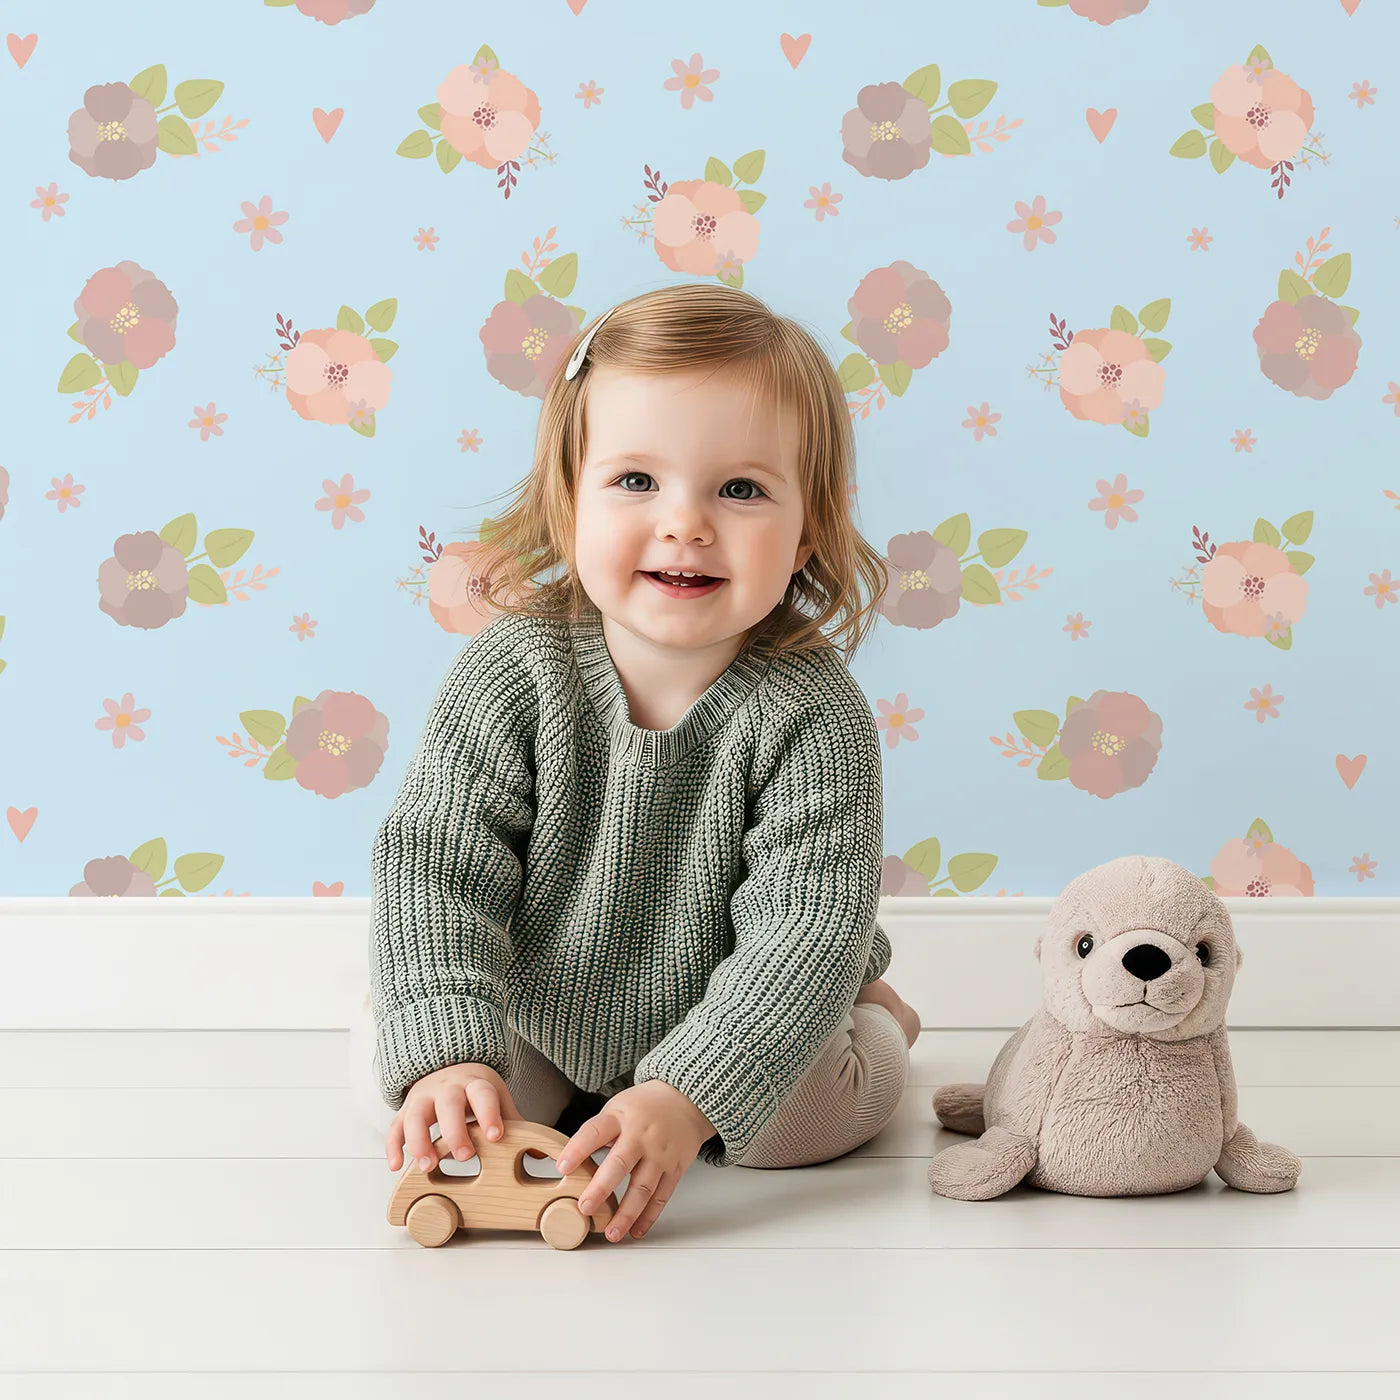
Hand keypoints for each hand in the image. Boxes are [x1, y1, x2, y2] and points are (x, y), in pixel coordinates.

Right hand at [385, 1061, 536, 1171]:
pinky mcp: (405, 1110)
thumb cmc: (476, 1091)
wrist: (447, 1066)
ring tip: (428, 1166)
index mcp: (475, 1083)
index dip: (489, 1114)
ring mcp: (423, 1098)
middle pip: (448, 1104)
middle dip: (455, 1130)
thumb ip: (514, 1124)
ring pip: (417, 1115)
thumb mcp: (496, 1099)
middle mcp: (447, 1088)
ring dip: (420, 1141)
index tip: (496, 1135)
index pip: (483, 1094)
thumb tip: (541, 1154)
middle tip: (465, 1157)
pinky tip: (398, 1166)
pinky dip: (394, 1146)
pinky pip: (395, 1127)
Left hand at [555, 1080, 715, 1243]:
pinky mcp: (675, 1168)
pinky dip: (649, 1216)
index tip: (562, 1168)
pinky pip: (661, 1196)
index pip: (595, 1133)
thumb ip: (598, 1133)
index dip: (577, 1150)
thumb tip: (571, 1162)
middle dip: (601, 1188)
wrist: (685, 1100)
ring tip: (611, 1233)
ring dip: (627, 1213)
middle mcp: (641, 1136)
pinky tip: (636, 1230)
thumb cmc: (644, 1107)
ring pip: (643, 1187)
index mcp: (621, 1118)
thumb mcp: (617, 1108)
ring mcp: (660, 1154)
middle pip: (620, 1164)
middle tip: (585, 1207)